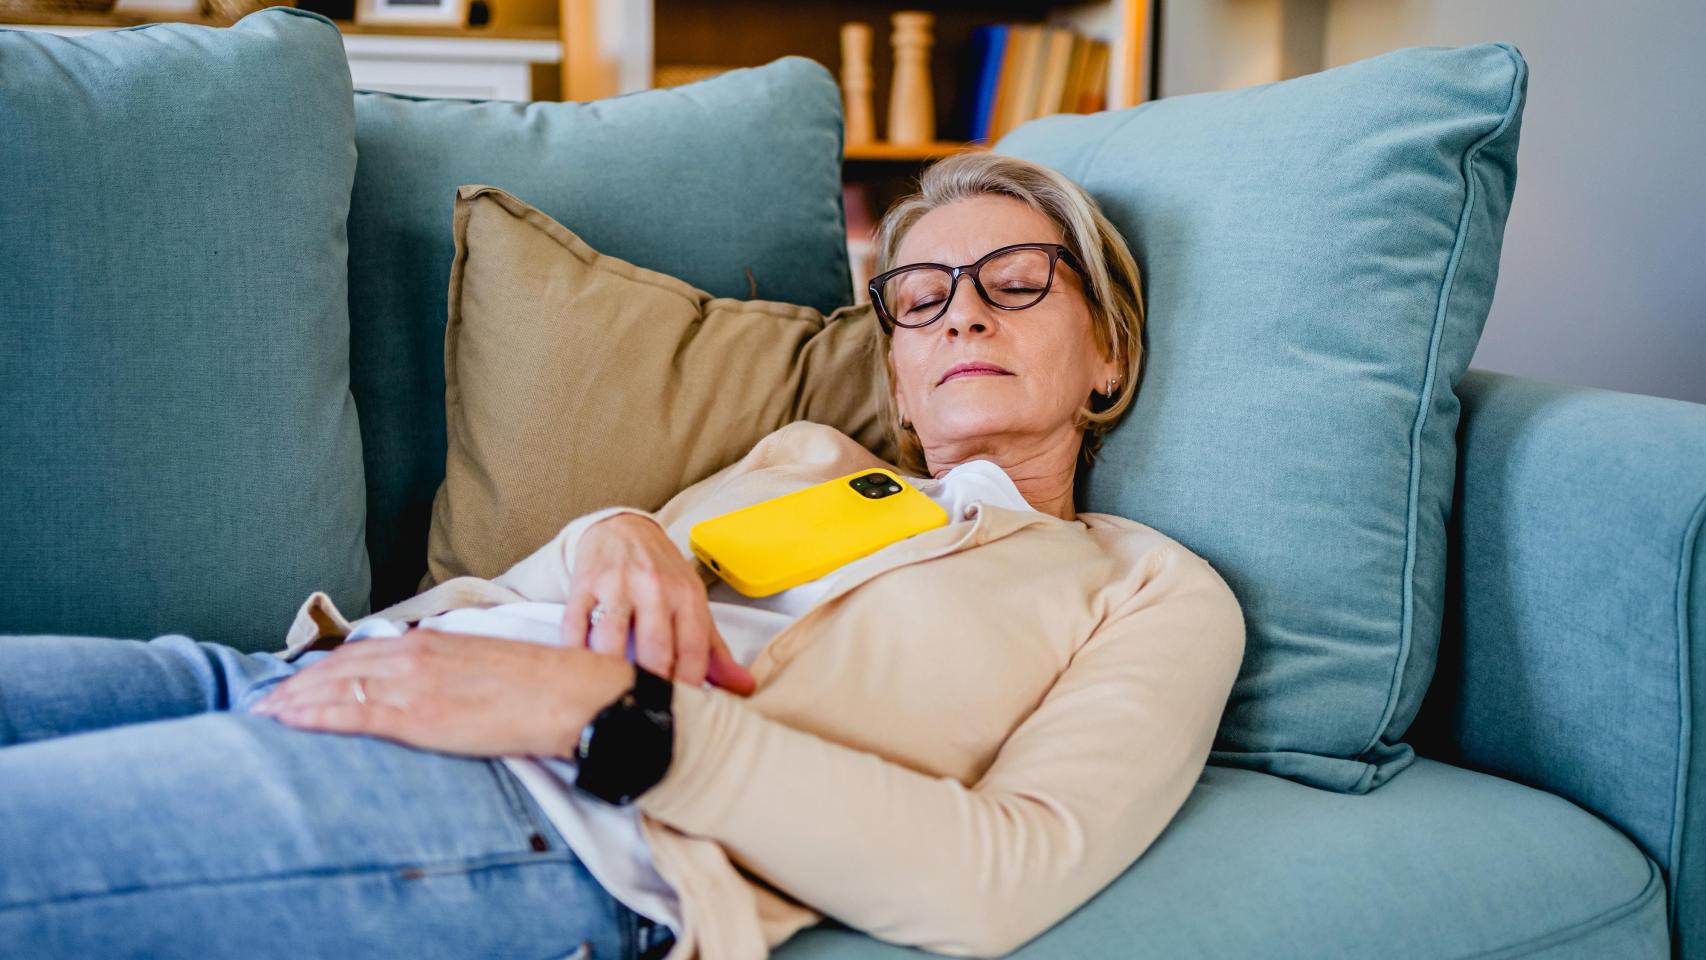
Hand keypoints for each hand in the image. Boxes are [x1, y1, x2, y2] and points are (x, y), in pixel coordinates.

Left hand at [249, 629, 634, 758]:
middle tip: (260, 701)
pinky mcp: (421, 718)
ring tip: (263, 715)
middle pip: (339, 669)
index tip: (293, 682)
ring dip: (294, 701)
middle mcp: (416, 657)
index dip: (321, 669)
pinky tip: (288, 723)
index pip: (361, 654)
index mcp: (433, 644)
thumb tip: (429, 683)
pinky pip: (355, 717)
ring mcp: (416, 686)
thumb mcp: (486, 666)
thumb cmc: (542, 685)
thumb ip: (450, 669)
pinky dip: (315, 718)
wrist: (575, 696)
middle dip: (295, 685)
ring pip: (337, 689)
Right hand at [567, 514, 756, 695]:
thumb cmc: (662, 574)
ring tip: (611, 697)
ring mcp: (616, 585)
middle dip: (651, 686)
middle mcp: (654, 587)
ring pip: (611, 641)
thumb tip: (744, 687)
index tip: (681, 711)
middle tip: (645, 714)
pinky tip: (582, 673)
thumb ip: (715, 650)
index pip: (693, 650)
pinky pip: (575, 628)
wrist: (622, 528)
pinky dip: (576, 655)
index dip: (688, 687)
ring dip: (611, 674)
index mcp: (686, 595)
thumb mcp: (693, 604)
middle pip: (654, 650)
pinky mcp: (583, 585)